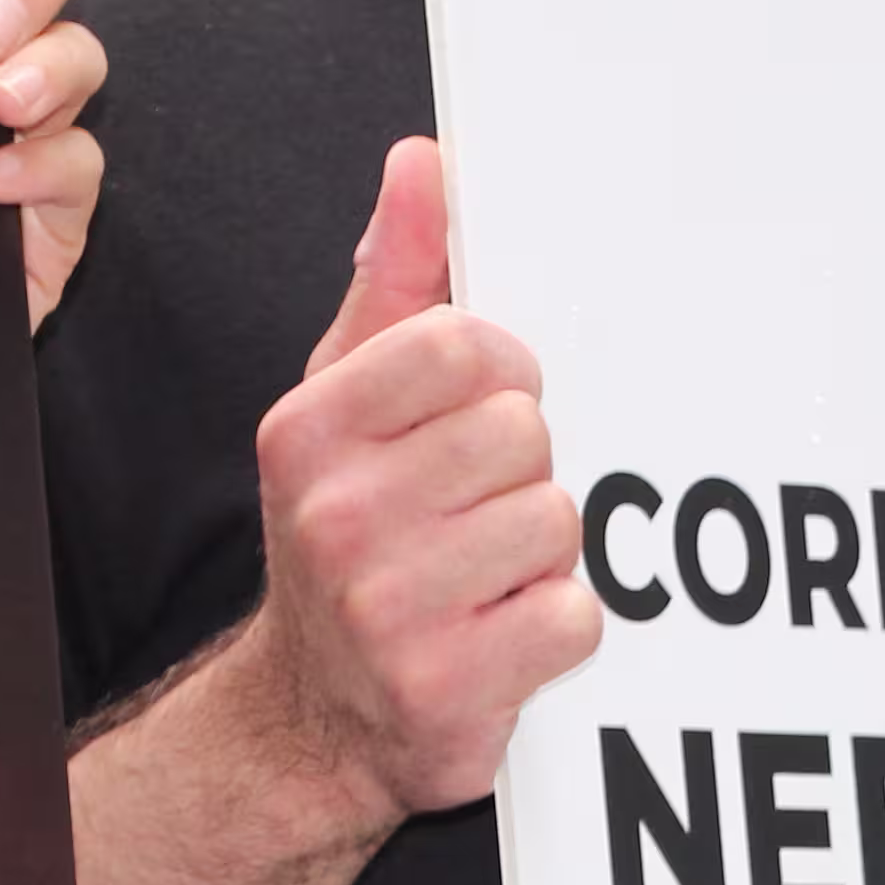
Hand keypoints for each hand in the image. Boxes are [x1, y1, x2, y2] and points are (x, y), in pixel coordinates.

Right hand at [215, 138, 598, 834]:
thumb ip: (394, 284)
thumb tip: (423, 164)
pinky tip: (502, 634)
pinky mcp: (448, 686)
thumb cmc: (349, 540)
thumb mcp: (345, 408)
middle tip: (475, 513)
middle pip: (523, 434)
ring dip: (543, 555)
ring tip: (486, 576)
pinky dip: (557, 629)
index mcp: (310, 430)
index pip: (464, 343)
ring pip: (556, 522)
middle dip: (521, 472)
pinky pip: (574, 616)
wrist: (313, 719)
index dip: (504, 376)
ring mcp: (387, 606)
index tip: (485, 413)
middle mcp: (336, 515)